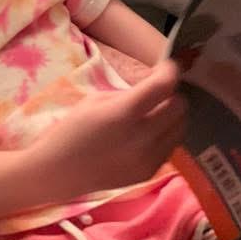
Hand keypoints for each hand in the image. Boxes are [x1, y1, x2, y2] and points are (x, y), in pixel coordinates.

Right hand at [32, 60, 186, 199]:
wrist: (59, 172)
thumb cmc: (71, 131)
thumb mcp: (95, 100)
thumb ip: (128, 93)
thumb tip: (152, 88)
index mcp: (123, 113)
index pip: (164, 85)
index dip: (169, 70)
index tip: (165, 67)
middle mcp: (142, 137)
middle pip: (180, 106)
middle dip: (171, 93)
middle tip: (156, 92)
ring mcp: (148, 158)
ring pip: (181, 127)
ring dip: (171, 115)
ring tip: (153, 113)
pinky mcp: (150, 172)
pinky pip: (170, 146)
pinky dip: (165, 135)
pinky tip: (146, 134)